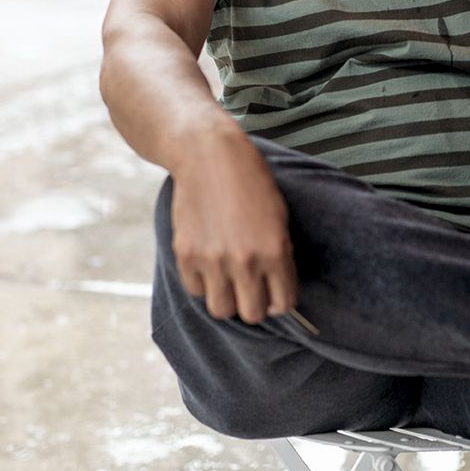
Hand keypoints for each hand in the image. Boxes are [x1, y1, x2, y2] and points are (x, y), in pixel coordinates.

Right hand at [170, 131, 297, 323]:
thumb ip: (279, 256)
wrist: (209, 156)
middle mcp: (245, 261)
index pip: (283, 304)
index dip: (279, 302)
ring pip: (221, 310)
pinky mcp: (186, 254)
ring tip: (227, 280)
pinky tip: (207, 262)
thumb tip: (276, 293)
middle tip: (249, 289)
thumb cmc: (250, 183)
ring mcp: (213, 260)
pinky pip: (195, 289)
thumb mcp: (278, 218)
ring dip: (226, 299)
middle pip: (252, 314)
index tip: (273, 295)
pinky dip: (202, 282)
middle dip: (253, 304)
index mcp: (275, 251)